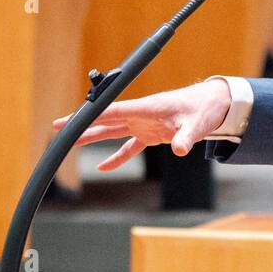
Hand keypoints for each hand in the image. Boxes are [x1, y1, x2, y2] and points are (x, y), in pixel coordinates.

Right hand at [53, 79, 231, 171]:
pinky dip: (116, 157)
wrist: (214, 104)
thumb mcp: (197, 124)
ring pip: (112, 131)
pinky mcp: (151, 134)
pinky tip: (103, 167)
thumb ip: (186, 137)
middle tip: (58, 128)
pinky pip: (129, 146)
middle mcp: (140, 114)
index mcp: (146, 107)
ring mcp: (144, 124)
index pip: (113, 111)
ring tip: (70, 144)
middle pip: (105, 120)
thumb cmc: (204, 108)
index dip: (91, 115)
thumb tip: (180, 150)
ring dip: (92, 137)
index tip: (71, 120)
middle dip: (82, 125)